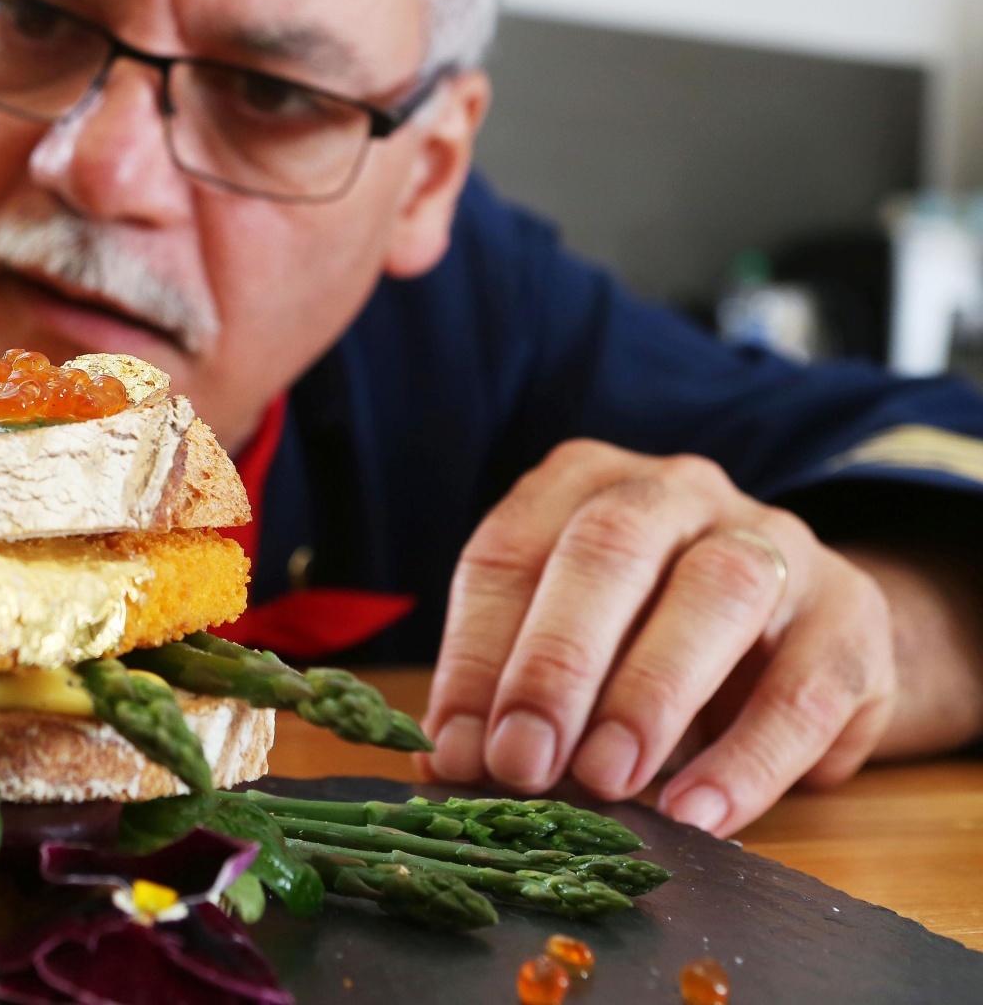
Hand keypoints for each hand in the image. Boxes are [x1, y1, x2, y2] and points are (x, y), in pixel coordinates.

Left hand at [420, 439, 896, 835]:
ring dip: (650, 696)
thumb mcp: (567, 650)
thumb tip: (447, 763)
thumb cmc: (645, 639)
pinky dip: (749, 758)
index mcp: (582, 485)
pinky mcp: (851, 615)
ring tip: (605, 784)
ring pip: (715, 593)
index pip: (509, 553)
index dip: (475, 655)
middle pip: (609, 547)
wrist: (799, 645)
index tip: (459, 749)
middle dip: (556, 661)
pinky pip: (807, 683)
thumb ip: (506, 693)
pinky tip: (697, 813)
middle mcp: (676, 491)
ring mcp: (774, 541)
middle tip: (523, 762)